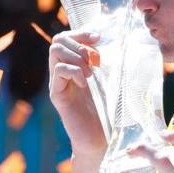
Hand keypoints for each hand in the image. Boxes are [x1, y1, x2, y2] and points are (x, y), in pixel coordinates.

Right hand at [49, 30, 104, 158]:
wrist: (101, 140)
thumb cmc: (109, 112)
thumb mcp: (110, 81)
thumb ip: (107, 62)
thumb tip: (118, 40)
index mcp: (74, 66)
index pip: (66, 37)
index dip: (80, 32)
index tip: (98, 38)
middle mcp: (62, 73)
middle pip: (58, 41)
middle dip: (79, 44)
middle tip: (94, 61)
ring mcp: (58, 83)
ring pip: (56, 51)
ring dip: (77, 57)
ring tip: (91, 73)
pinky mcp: (57, 95)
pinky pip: (58, 70)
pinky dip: (74, 71)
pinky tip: (86, 83)